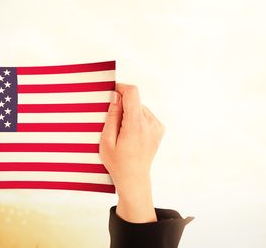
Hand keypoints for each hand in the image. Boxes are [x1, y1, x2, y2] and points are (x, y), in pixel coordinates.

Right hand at [99, 83, 164, 222]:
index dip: (121, 88)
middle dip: (123, 106)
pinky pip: (146, 115)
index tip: (113, 91)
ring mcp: (157, 126)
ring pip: (140, 107)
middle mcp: (150, 123)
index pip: (132, 93)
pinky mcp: (160, 129)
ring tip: (123, 132)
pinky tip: (132, 134)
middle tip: (114, 123)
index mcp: (135, 125)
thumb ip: (112, 116)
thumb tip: (116, 96)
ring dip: (130, 113)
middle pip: (135, 101)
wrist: (134, 178)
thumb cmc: (118, 163)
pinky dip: (137, 119)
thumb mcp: (106, 140)